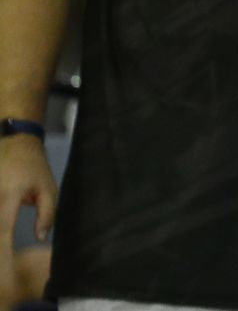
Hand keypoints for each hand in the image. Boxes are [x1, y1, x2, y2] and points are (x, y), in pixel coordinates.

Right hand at [0, 135, 57, 279]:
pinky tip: (2, 247)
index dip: (2, 255)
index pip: (2, 232)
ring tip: (5, 264)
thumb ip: (47, 214)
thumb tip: (41, 238)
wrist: (14, 141)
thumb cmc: (34, 167)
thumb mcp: (48, 188)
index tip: (5, 273)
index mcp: (8, 196)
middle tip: (4, 280)